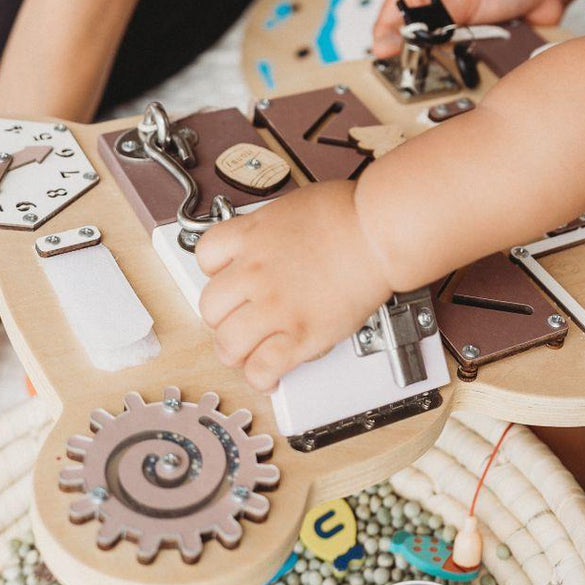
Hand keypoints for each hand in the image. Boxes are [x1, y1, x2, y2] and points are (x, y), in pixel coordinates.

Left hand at [197, 182, 391, 392]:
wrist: (378, 232)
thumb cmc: (349, 214)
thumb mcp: (293, 207)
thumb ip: (272, 230)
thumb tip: (273, 242)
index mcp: (252, 236)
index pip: (206, 257)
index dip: (216, 272)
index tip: (228, 280)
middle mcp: (255, 272)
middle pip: (211, 307)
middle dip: (223, 317)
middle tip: (239, 320)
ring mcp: (275, 306)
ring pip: (228, 344)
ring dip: (236, 351)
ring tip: (249, 351)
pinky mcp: (299, 334)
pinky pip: (262, 369)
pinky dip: (261, 377)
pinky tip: (270, 374)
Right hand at [372, 0, 580, 57]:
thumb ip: (424, 22)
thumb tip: (388, 44)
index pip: (386, 22)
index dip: (390, 47)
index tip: (401, 66)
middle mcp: (430, 0)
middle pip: (411, 40)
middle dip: (425, 53)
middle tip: (440, 56)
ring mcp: (452, 17)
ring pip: (437, 51)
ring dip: (451, 56)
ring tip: (466, 48)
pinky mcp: (472, 32)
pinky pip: (462, 54)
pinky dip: (470, 57)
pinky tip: (480, 51)